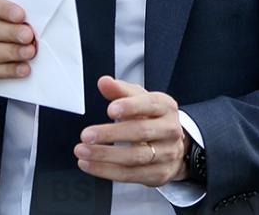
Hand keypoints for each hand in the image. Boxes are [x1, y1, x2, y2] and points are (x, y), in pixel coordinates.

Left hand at [74, 75, 188, 186]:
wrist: (174, 144)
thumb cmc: (152, 117)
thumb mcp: (140, 98)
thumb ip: (120, 90)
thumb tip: (104, 82)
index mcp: (166, 107)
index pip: (149, 105)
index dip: (130, 106)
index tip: (110, 109)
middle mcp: (170, 130)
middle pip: (140, 132)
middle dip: (111, 134)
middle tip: (87, 134)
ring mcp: (167, 154)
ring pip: (134, 157)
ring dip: (105, 155)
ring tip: (83, 150)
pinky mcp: (158, 175)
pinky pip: (130, 175)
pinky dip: (106, 171)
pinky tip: (90, 164)